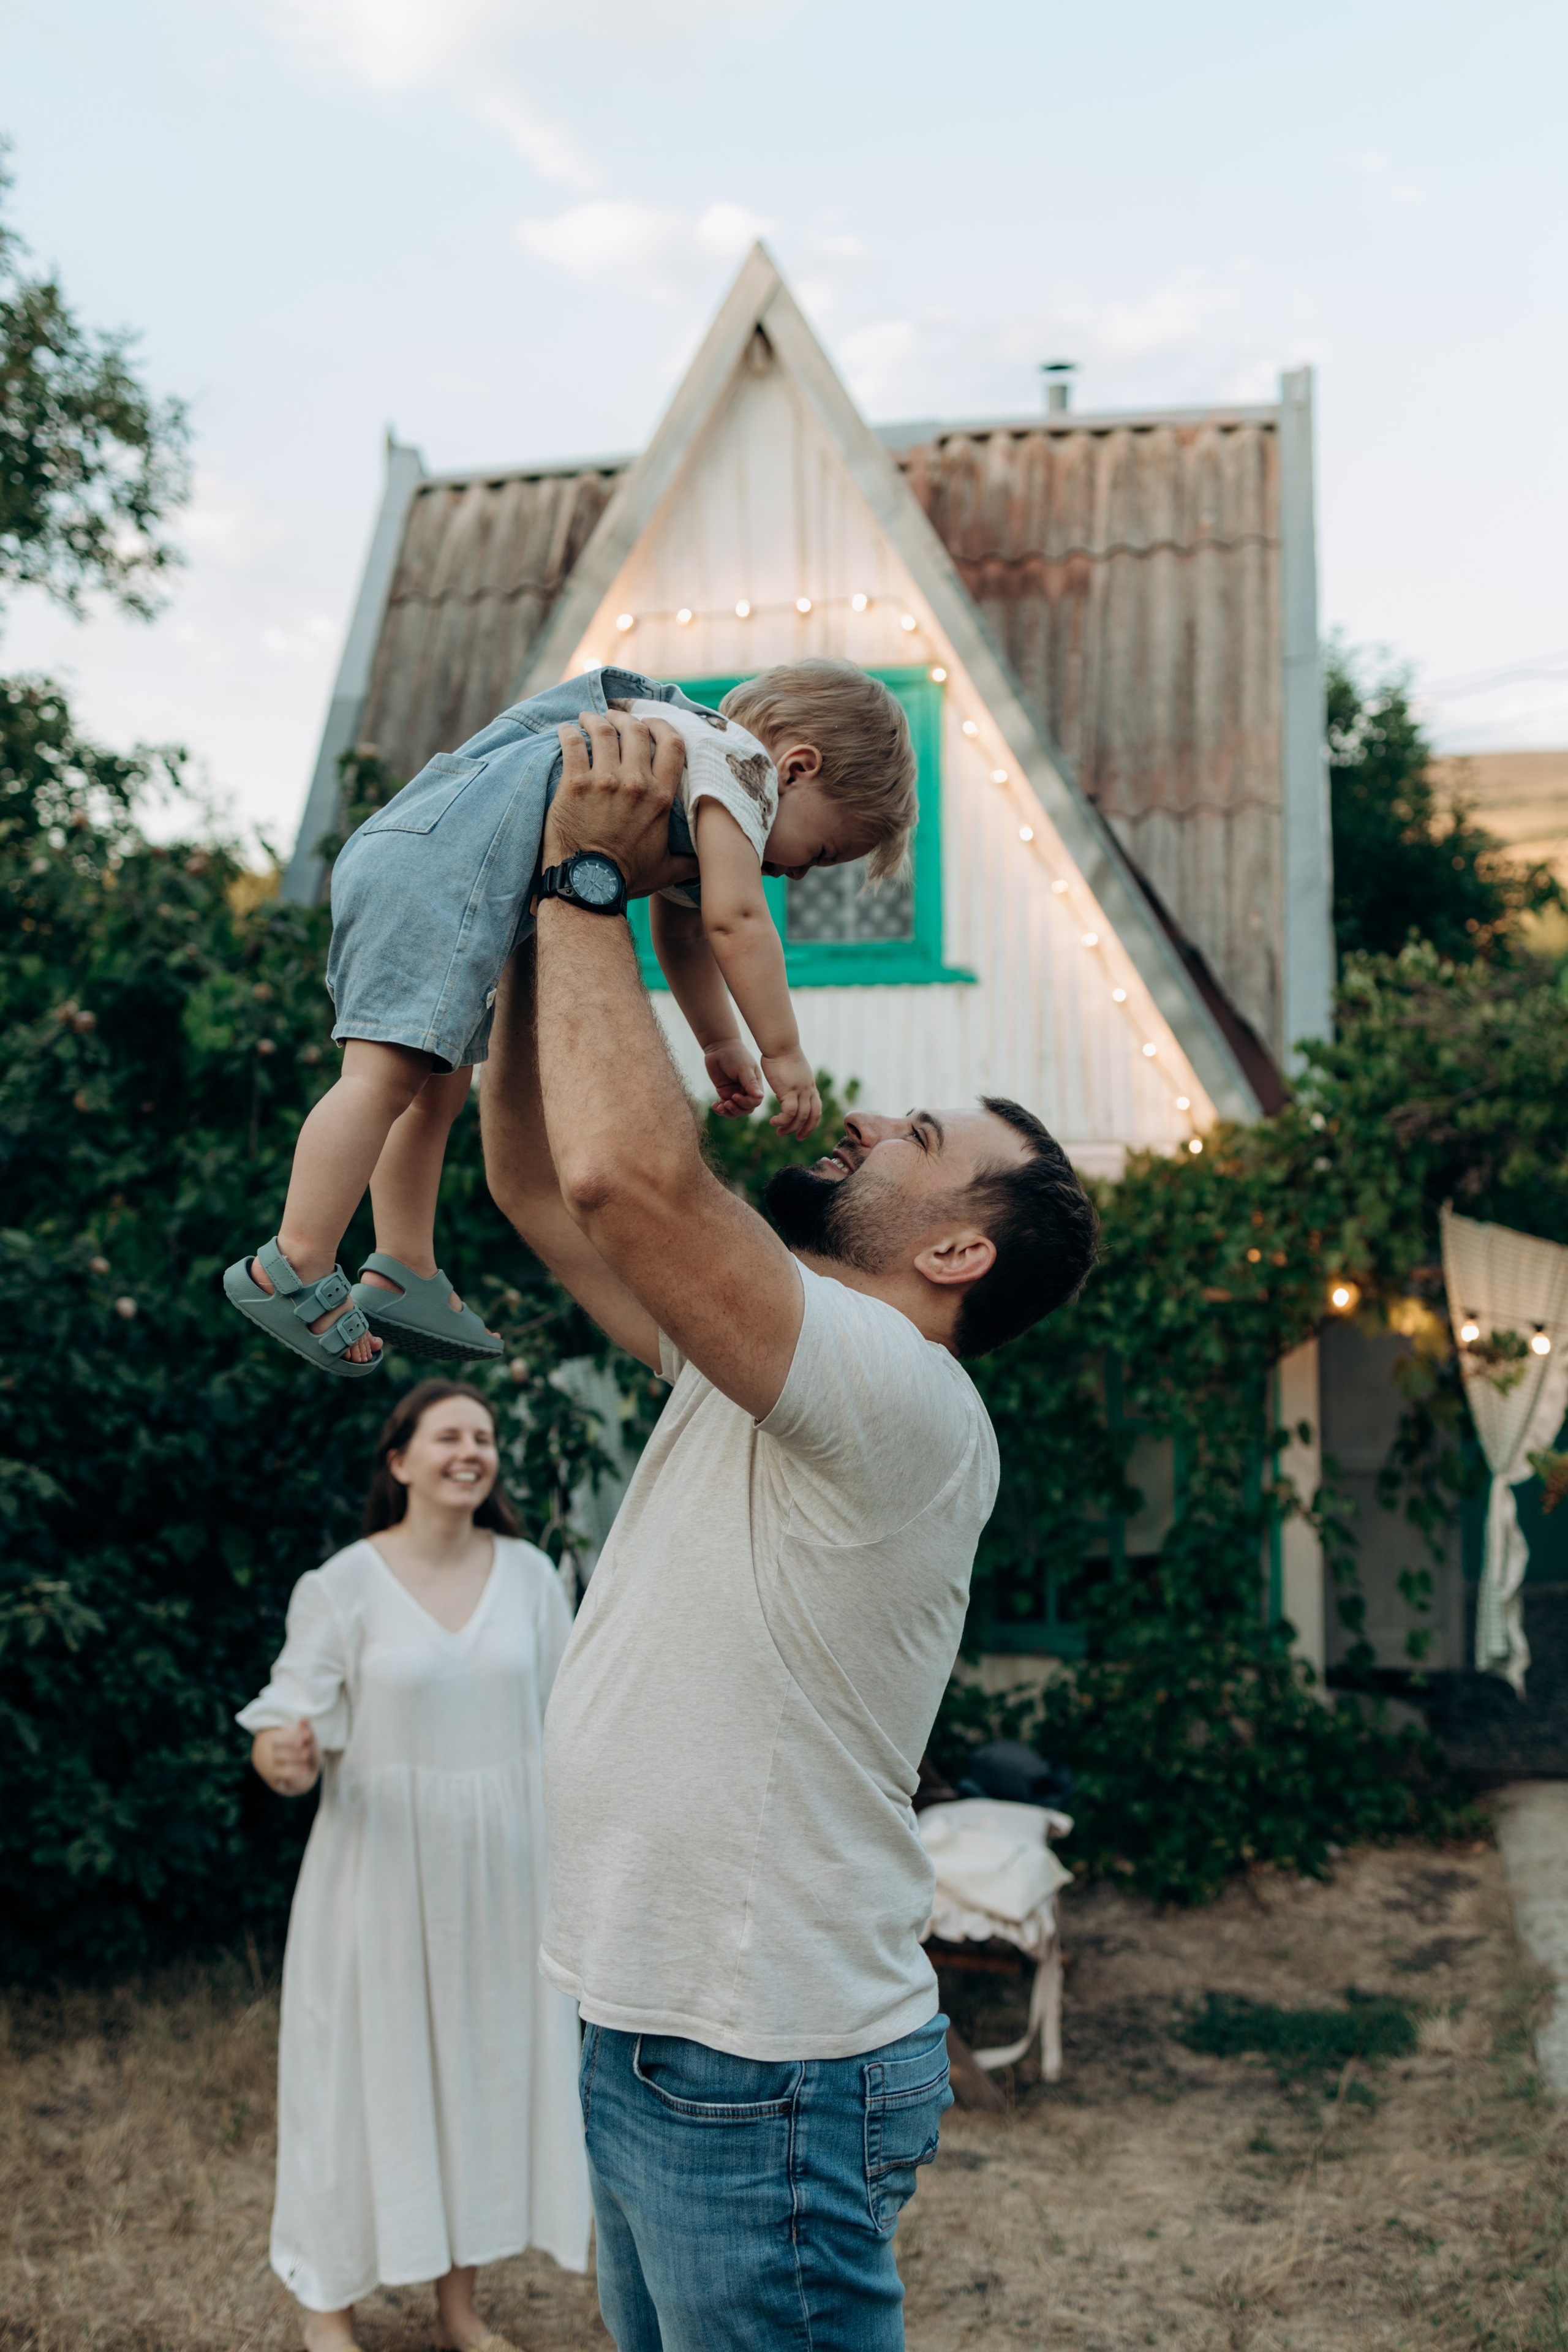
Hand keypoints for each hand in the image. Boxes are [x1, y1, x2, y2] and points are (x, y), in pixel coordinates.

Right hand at [252, 1719, 320, 1795]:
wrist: (306, 1773)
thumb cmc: (307, 1751)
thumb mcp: (310, 1740)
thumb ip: (307, 1730)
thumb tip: (304, 1717)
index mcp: (280, 1739)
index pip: (278, 1735)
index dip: (290, 1735)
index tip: (307, 1735)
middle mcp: (275, 1751)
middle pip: (275, 1745)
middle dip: (291, 1744)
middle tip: (305, 1745)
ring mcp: (276, 1765)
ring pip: (278, 1759)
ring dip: (293, 1757)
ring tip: (306, 1756)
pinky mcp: (279, 1777)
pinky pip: (283, 1774)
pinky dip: (294, 1771)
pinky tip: (305, 1769)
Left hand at [544, 710, 688, 900]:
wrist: (588, 886)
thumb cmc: (626, 878)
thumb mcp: (666, 869)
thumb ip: (688, 862)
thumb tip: (707, 866)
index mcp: (660, 797)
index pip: (671, 744)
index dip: (661, 725)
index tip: (650, 723)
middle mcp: (636, 784)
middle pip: (635, 731)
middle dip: (625, 718)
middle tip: (614, 716)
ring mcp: (604, 782)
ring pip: (604, 731)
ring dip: (596, 719)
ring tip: (588, 718)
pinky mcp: (574, 784)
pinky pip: (573, 744)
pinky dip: (568, 732)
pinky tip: (564, 730)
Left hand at [704, 1039, 764, 1118]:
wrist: (720, 1048)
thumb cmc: (735, 1055)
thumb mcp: (743, 1068)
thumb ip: (750, 1083)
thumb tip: (760, 1096)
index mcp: (755, 1085)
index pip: (755, 1102)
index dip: (745, 1103)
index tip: (734, 1095)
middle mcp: (746, 1091)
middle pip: (746, 1109)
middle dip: (736, 1110)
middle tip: (726, 1103)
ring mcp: (735, 1093)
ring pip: (735, 1111)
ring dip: (727, 1112)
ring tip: (719, 1107)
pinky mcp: (724, 1093)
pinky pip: (724, 1106)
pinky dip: (719, 1109)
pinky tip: (714, 1106)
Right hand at [761, 1050, 821, 1139]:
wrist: (780, 1044)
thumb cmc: (781, 1054)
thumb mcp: (792, 1071)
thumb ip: (793, 1082)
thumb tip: (788, 1088)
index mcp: (810, 1086)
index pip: (817, 1109)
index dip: (812, 1123)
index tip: (803, 1132)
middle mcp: (809, 1090)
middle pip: (812, 1116)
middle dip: (805, 1130)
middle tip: (795, 1138)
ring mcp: (801, 1090)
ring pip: (800, 1117)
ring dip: (790, 1127)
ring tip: (779, 1131)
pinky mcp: (789, 1090)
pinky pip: (789, 1112)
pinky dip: (782, 1120)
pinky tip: (773, 1121)